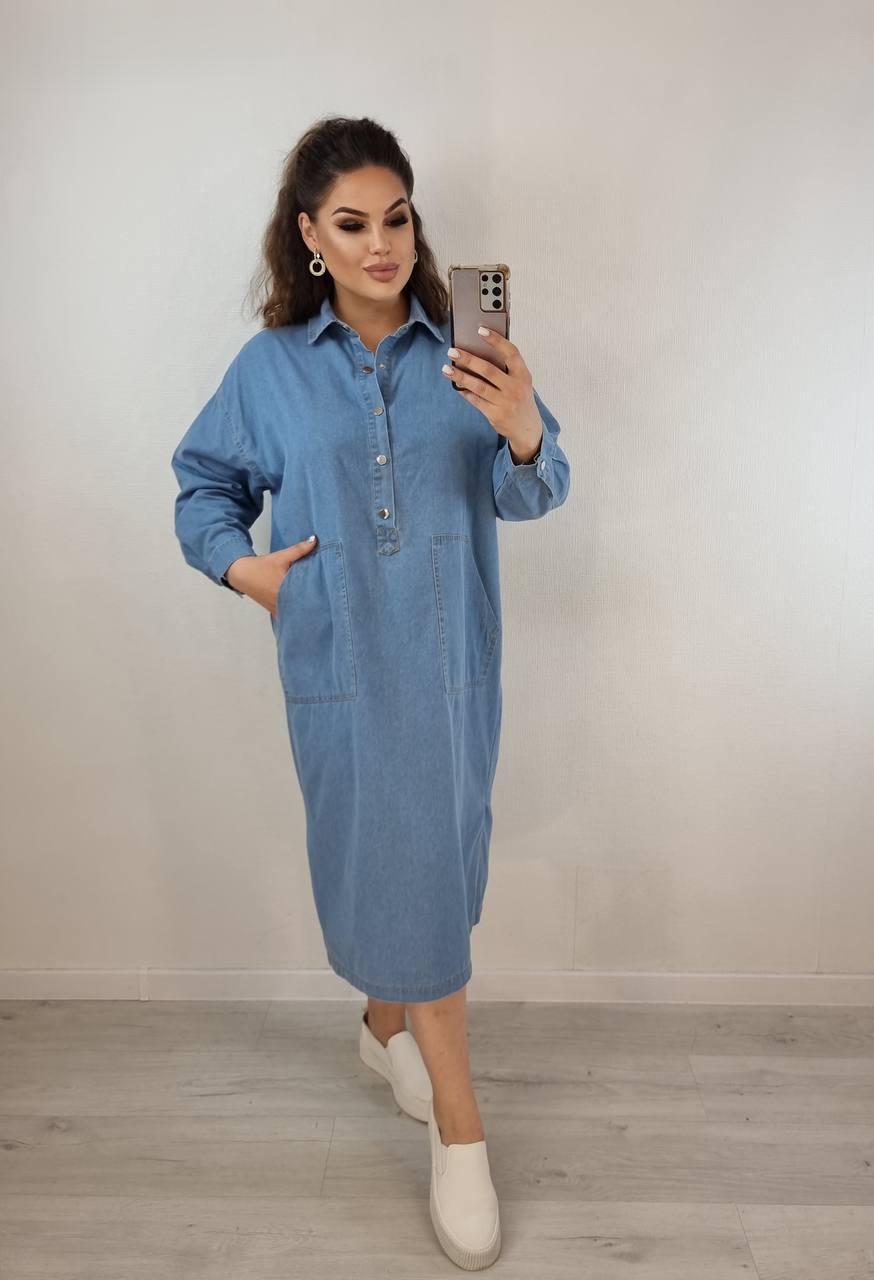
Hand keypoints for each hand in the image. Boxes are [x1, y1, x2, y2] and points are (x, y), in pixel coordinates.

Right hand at [226, 536, 318, 615]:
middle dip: (312, 603)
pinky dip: (294, 612)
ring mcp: (276, 608)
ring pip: (294, 612)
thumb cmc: (261, 566)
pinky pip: (287, 614)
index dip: (317, 594)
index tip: (327, 594)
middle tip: (326, 601)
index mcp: (284, 589)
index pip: (306, 595)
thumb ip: (299, 549)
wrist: (242, 573)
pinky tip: (303, 610)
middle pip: (302, 606)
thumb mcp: (281, 556)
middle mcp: (281, 602)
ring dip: (303, 608)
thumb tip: (315, 540)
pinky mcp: (273, 610)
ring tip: (317, 606)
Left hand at [442, 327, 542, 460]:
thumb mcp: (520, 381)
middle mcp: (515, 388)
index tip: (480, 330)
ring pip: (478, 386)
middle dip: (469, 359)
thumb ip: (506, 368)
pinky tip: (456, 385)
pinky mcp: (495, 414)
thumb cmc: (520, 398)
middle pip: (488, 370)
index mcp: (523, 375)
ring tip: (446, 368)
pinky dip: (464, 392)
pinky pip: (475, 400)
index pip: (511, 353)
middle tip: (452, 351)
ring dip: (460, 376)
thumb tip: (478, 353)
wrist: (528, 428)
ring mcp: (505, 402)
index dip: (496, 340)